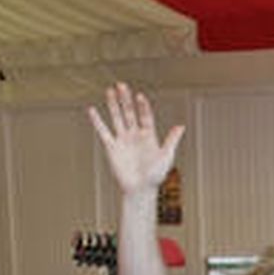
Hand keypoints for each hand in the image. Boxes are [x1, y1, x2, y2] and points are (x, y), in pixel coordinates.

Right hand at [86, 82, 184, 197]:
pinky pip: (103, 131)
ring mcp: (123, 139)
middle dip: (126, 99)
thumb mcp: (166, 156)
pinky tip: (92, 110)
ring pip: (117, 117)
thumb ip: (171, 140)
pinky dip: (97, 121)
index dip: (142, 106)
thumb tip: (181, 126)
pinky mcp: (112, 147)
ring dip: (113, 104)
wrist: (140, 189)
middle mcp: (135, 134)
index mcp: (149, 135)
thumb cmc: (156, 175)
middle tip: (121, 85)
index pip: (145, 116)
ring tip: (110, 90)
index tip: (139, 96)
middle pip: (130, 112)